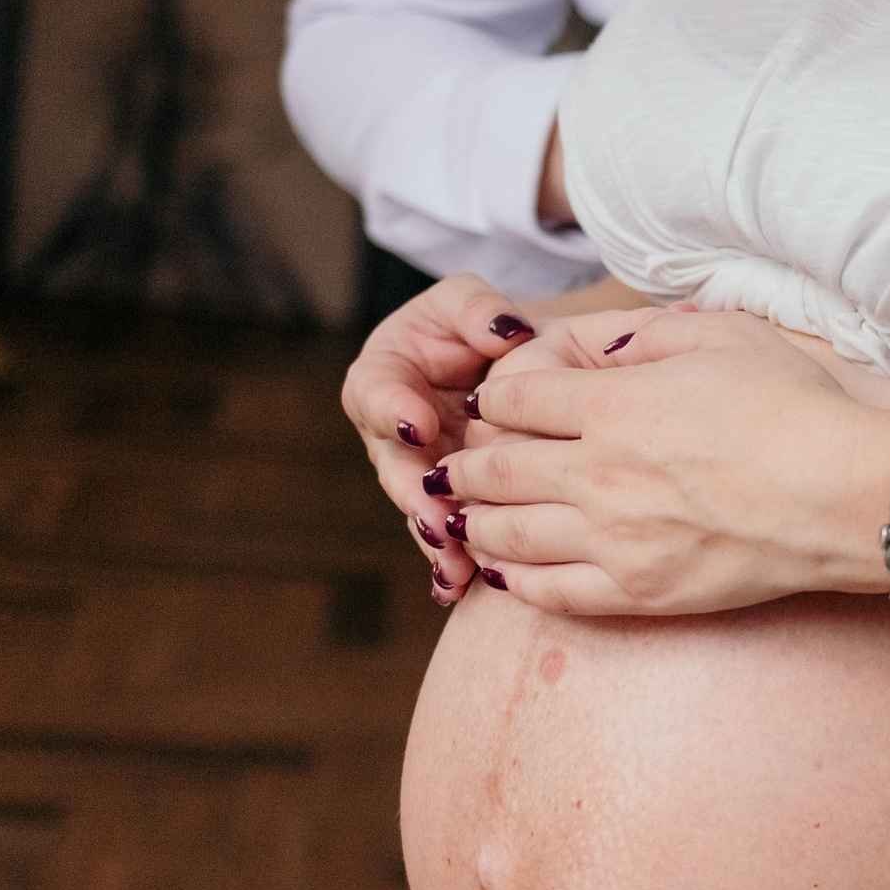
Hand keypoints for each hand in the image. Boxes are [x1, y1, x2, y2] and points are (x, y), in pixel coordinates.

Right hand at [340, 273, 542, 607]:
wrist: (516, 368)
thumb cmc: (484, 326)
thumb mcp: (471, 303)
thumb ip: (476, 310)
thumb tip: (505, 331)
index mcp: (385, 375)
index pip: (374, 391)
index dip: (392, 410)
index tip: (418, 426)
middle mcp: (394, 431)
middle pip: (395, 466)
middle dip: (414, 494)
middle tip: (436, 517)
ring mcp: (420, 472)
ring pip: (419, 508)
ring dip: (434, 539)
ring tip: (453, 564)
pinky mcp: (448, 501)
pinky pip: (447, 534)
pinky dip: (452, 561)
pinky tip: (459, 586)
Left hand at [431, 309, 889, 614]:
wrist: (851, 492)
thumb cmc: (799, 405)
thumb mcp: (723, 334)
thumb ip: (643, 334)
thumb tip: (592, 348)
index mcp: (611, 407)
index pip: (510, 400)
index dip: (496, 397)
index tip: (501, 404)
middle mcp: (597, 476)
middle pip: (493, 470)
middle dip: (467, 463)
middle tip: (458, 463)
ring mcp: (614, 541)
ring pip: (506, 534)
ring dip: (477, 520)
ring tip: (471, 514)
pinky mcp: (640, 592)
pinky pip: (549, 593)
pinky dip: (515, 578)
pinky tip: (507, 567)